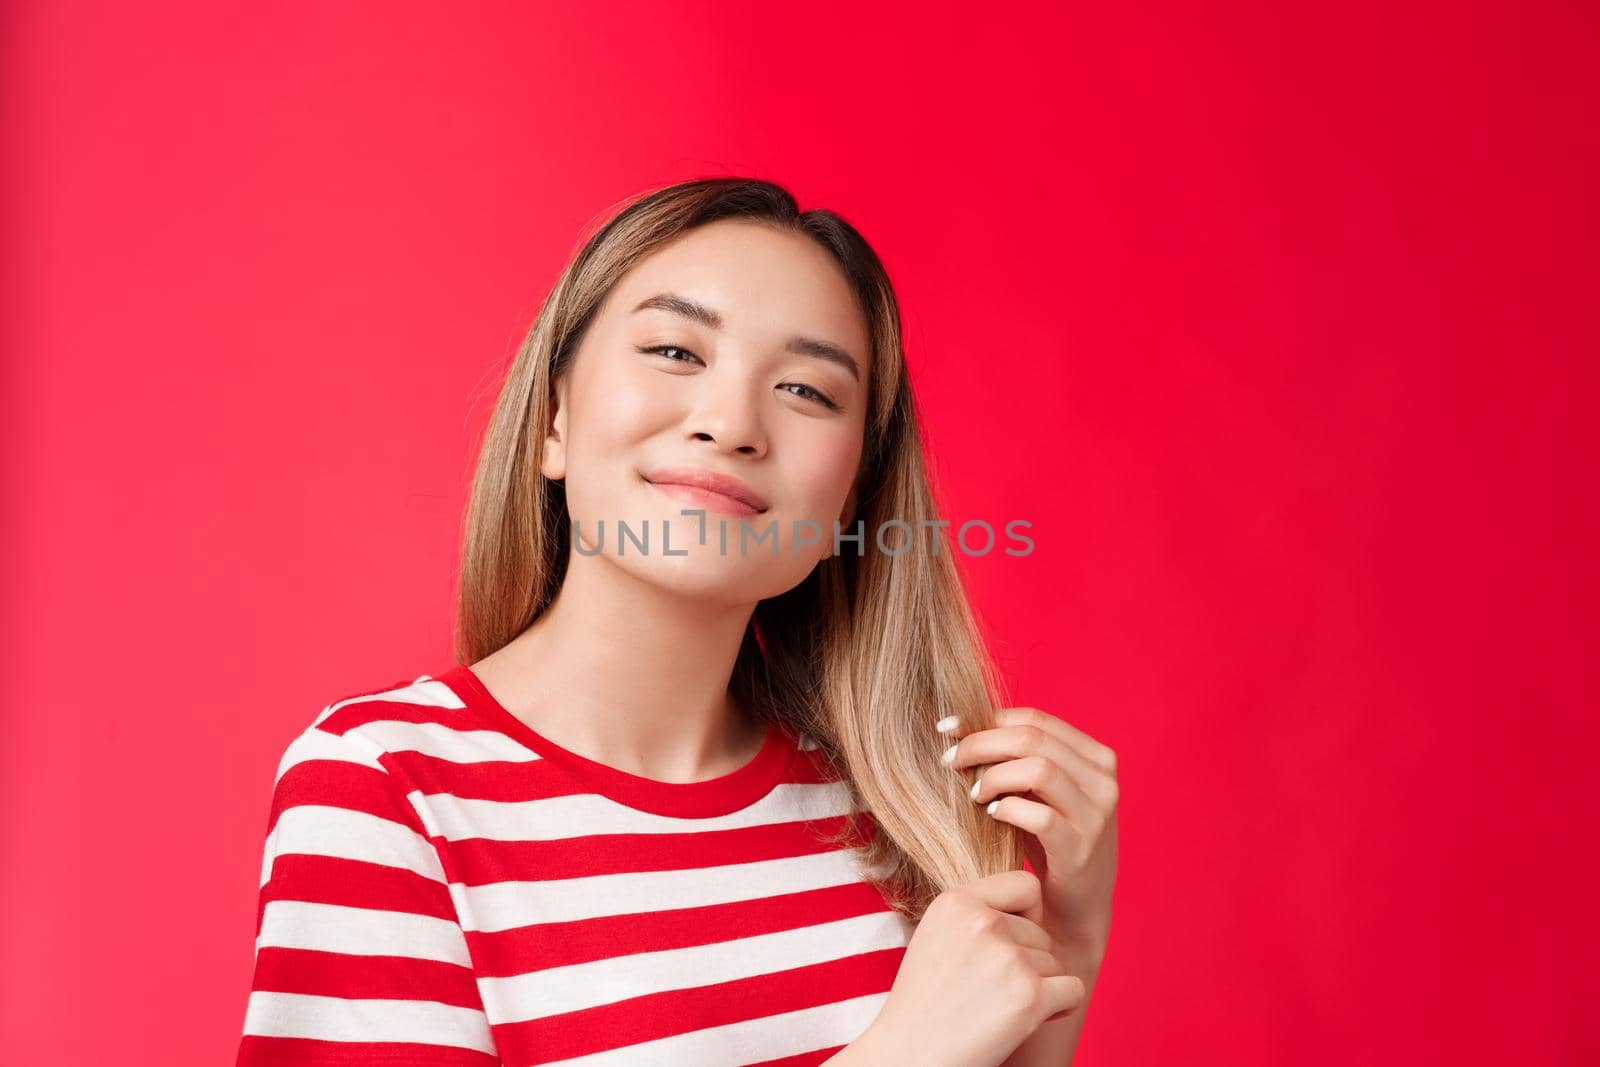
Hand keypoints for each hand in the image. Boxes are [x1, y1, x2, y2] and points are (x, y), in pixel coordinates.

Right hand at [856, 869, 1085, 1066]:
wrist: (908, 1057)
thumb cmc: (922, 1006)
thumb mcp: (936, 937)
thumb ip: (977, 915)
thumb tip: (1033, 907)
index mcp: (956, 902)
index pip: (1025, 885)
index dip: (1026, 916)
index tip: (1007, 944)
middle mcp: (983, 922)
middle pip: (1041, 932)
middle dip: (1028, 962)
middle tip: (990, 993)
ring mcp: (1008, 957)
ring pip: (1055, 963)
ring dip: (1037, 989)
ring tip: (995, 1010)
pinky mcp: (1029, 995)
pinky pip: (1074, 990)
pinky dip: (1058, 1008)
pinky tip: (1024, 1022)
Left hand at [938, 706, 1117, 963]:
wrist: (1074, 911)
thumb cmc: (1048, 844)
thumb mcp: (1036, 793)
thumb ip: (1012, 759)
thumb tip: (956, 728)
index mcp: (1095, 757)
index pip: (1035, 720)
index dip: (986, 719)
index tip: (948, 728)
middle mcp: (1104, 780)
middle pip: (1032, 739)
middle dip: (981, 744)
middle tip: (949, 759)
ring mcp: (1097, 815)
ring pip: (1038, 769)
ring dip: (993, 776)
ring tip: (973, 793)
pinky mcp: (1082, 848)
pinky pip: (1038, 815)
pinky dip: (1007, 809)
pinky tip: (990, 814)